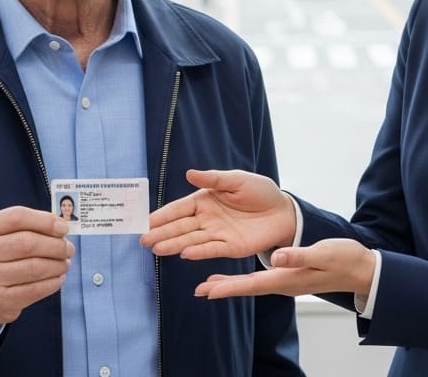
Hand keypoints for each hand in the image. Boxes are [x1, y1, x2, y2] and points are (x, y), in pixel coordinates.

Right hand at [0, 206, 72, 334]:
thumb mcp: (0, 235)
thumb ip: (27, 226)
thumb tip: (61, 226)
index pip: (17, 217)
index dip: (45, 221)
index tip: (63, 227)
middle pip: (28, 243)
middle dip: (56, 245)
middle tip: (68, 249)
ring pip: (35, 267)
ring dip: (58, 265)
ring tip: (64, 263)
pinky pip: (35, 289)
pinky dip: (53, 283)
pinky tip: (57, 278)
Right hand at [140, 169, 295, 259]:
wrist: (283, 211)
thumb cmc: (260, 192)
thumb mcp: (237, 180)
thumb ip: (214, 180)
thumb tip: (190, 174)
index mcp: (205, 201)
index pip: (179, 209)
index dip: (163, 215)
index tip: (146, 221)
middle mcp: (207, 219)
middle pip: (180, 227)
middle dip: (162, 233)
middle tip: (143, 240)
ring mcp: (217, 234)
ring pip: (191, 240)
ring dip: (174, 244)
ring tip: (157, 249)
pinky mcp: (230, 247)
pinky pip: (211, 249)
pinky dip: (198, 252)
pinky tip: (184, 253)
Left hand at [193, 238, 376, 300]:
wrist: (360, 269)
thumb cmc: (343, 259)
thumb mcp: (322, 253)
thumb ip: (299, 255)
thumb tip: (277, 257)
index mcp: (288, 278)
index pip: (252, 285)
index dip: (229, 287)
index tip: (208, 290)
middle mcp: (284, 284)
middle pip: (248, 288)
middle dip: (223, 289)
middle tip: (199, 291)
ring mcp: (288, 283)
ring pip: (253, 286)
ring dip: (232, 286)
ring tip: (209, 285)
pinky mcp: (291, 278)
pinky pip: (262, 282)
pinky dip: (245, 281)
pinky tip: (238, 278)